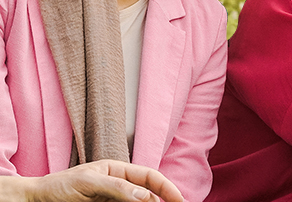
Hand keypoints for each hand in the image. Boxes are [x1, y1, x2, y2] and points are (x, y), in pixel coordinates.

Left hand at [16, 160, 182, 201]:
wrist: (35, 201)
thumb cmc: (57, 187)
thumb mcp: (88, 182)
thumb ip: (117, 187)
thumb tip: (145, 196)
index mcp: (118, 170)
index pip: (150, 177)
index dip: (167, 187)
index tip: (180, 199)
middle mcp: (119, 185)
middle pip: (149, 194)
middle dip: (163, 201)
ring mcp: (113, 200)